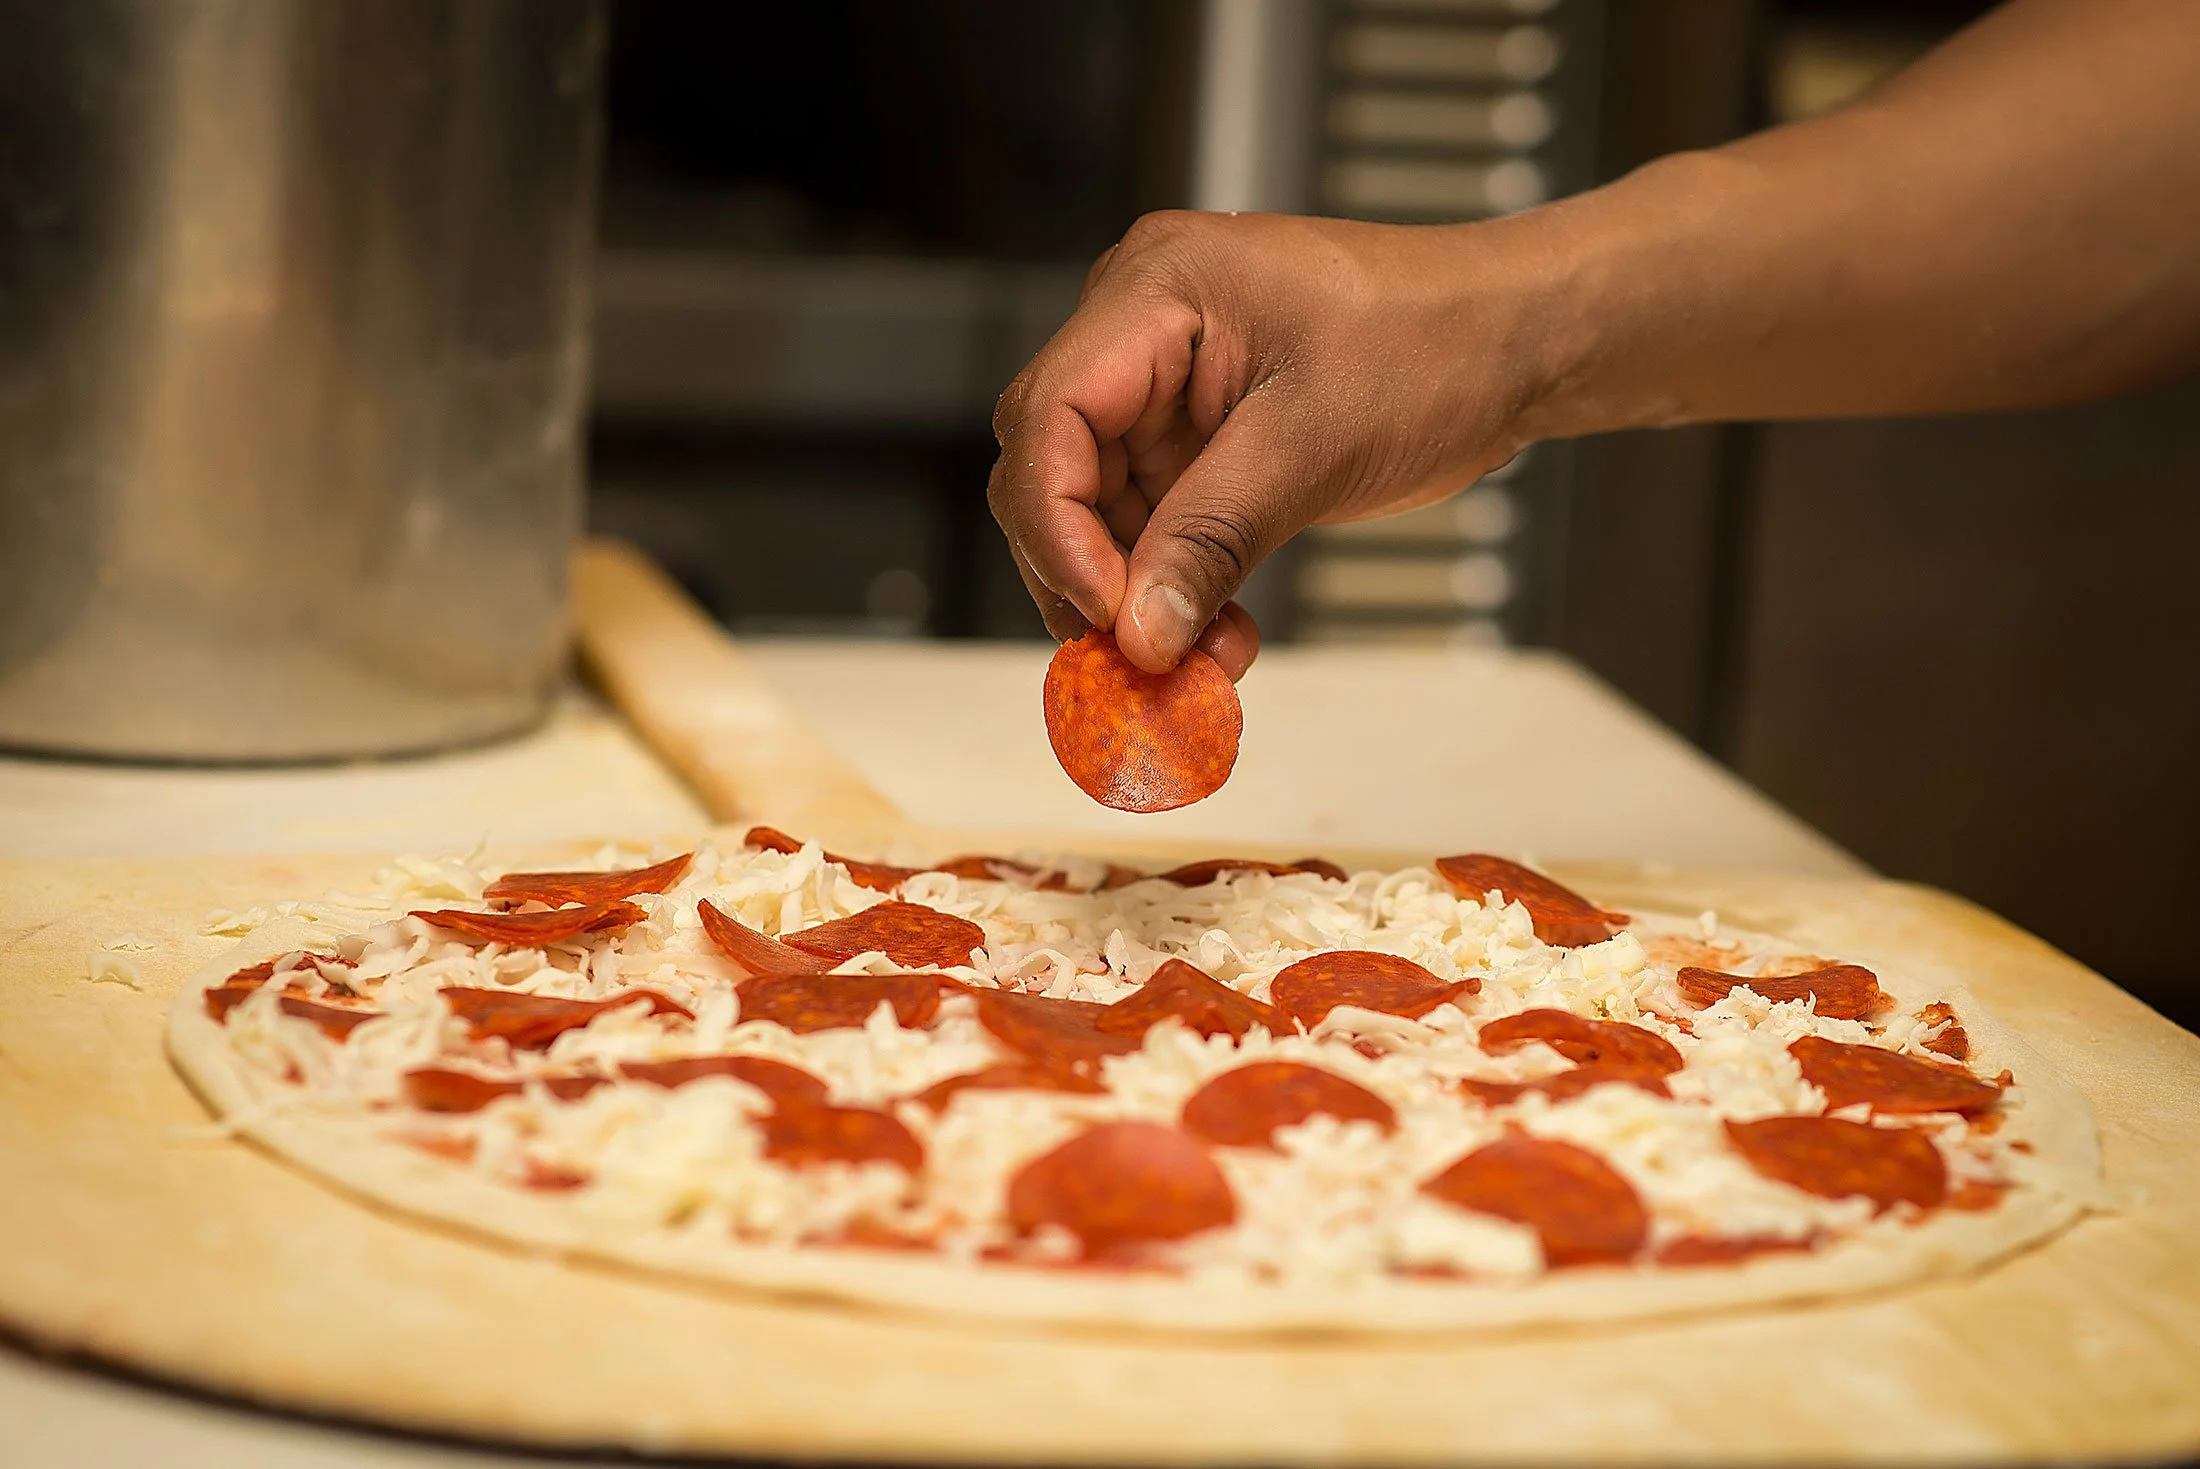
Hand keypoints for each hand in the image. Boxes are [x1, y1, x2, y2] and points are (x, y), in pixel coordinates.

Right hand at [987, 209, 1559, 677]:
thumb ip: (1213, 539)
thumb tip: (1138, 636)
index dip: (1057, 526)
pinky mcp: (1193, 433)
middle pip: (1053, 469)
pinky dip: (1176, 584)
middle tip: (1142, 660)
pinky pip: (1152, 522)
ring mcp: (1163, 382)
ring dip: (1139, 596)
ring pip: (1096, 511)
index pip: (1049, 415)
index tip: (1108, 614)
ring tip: (1203, 661)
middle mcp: (1138, 325)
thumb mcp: (1317, 445)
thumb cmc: (1437, 344)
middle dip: (1091, 574)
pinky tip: (1219, 633)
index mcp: (1156, 288)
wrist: (1513, 339)